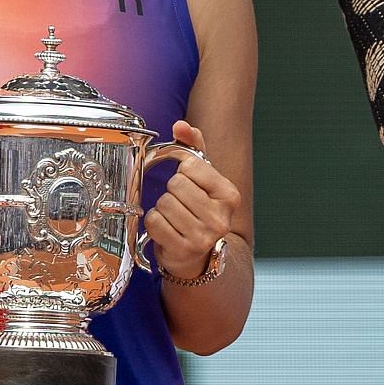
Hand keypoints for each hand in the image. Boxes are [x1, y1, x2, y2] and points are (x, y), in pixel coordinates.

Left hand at [144, 121, 239, 281]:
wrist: (199, 258)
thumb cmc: (199, 213)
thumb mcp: (203, 179)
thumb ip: (193, 147)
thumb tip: (181, 125)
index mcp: (229, 195)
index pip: (191, 166)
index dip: (183, 173)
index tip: (190, 186)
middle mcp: (220, 218)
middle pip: (175, 184)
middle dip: (171, 192)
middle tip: (181, 206)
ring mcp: (203, 236)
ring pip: (163, 203)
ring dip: (162, 209)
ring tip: (174, 219)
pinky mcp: (183, 250)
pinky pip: (154, 222)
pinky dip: (154, 224)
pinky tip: (167, 230)